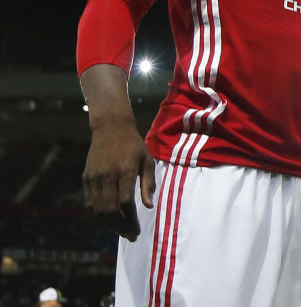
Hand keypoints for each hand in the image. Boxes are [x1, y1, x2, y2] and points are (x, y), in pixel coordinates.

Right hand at [82, 119, 154, 241]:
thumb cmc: (134, 146)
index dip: (130, 220)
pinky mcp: (86, 178)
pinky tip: (109, 221)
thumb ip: (148, 184)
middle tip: (130, 236)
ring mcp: (94, 178)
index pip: (125, 203)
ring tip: (121, 232)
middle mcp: (107, 176)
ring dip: (108, 225)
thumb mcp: (147, 161)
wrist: (111, 129)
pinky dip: (98, 216)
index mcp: (125, 171)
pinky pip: (90, 203)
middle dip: (120, 227)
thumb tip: (149, 207)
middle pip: (110, 210)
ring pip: (97, 210)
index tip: (137, 230)